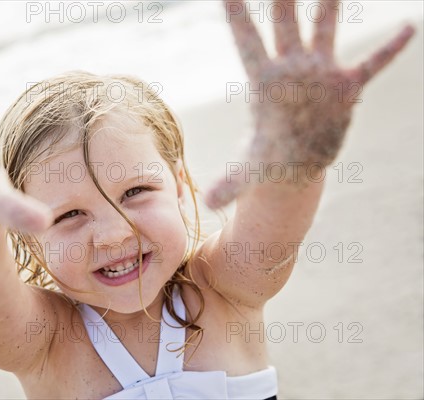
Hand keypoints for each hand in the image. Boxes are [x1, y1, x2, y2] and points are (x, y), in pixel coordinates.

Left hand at [205, 0, 413, 207]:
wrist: (295, 165)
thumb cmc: (266, 162)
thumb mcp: (249, 173)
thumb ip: (229, 184)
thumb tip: (208, 204)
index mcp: (263, 83)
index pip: (247, 41)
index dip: (237, 14)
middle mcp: (291, 69)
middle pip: (285, 21)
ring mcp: (319, 75)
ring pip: (325, 28)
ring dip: (331, 2)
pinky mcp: (345, 89)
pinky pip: (371, 64)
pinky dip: (389, 49)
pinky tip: (408, 27)